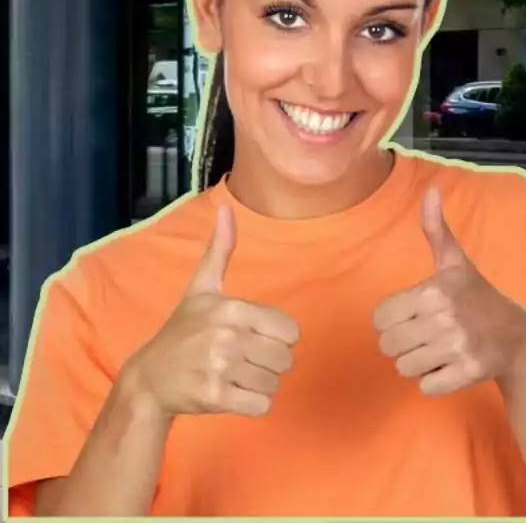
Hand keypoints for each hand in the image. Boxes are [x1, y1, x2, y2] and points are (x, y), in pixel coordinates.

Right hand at [119, 205, 299, 418]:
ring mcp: (219, 368)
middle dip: (268, 363)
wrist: (148, 379)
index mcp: (231, 308)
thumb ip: (221, 250)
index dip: (276, 338)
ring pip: (275, 383)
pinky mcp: (215, 397)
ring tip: (232, 376)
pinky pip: (262, 406)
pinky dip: (252, 404)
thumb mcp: (202, 289)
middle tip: (240, 361)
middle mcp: (227, 335)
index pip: (291, 331)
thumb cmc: (182, 331)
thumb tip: (226, 207)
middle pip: (285, 359)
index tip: (251, 338)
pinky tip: (230, 394)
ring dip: (258, 384)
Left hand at [373, 187, 525, 395]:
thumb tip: (431, 190)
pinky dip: (436, 381)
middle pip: (388, 346)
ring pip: (404, 368)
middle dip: (405, 343)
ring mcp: (456, 348)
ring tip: (442, 349)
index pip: (380, 319)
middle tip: (430, 335)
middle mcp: (444, 319)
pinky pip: (425, 387)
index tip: (418, 315)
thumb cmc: (478, 298)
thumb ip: (436, 230)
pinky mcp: (465, 374)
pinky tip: (453, 365)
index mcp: (434, 291)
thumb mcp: (456, 263)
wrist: (518, 337)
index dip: (395, 319)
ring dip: (420, 363)